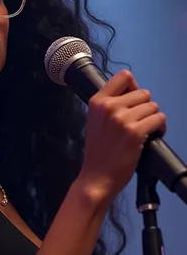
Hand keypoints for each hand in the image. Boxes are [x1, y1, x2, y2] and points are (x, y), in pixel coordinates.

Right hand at [77, 70, 165, 201]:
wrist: (96, 177)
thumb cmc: (98, 153)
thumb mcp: (95, 122)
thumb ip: (109, 106)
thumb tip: (132, 95)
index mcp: (97, 102)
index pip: (124, 76)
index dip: (134, 88)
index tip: (133, 102)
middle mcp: (109, 107)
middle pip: (143, 93)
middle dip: (145, 108)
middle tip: (138, 123)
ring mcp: (122, 119)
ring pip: (153, 106)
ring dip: (152, 119)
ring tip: (144, 132)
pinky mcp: (135, 132)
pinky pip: (159, 119)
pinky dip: (160, 128)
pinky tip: (151, 136)